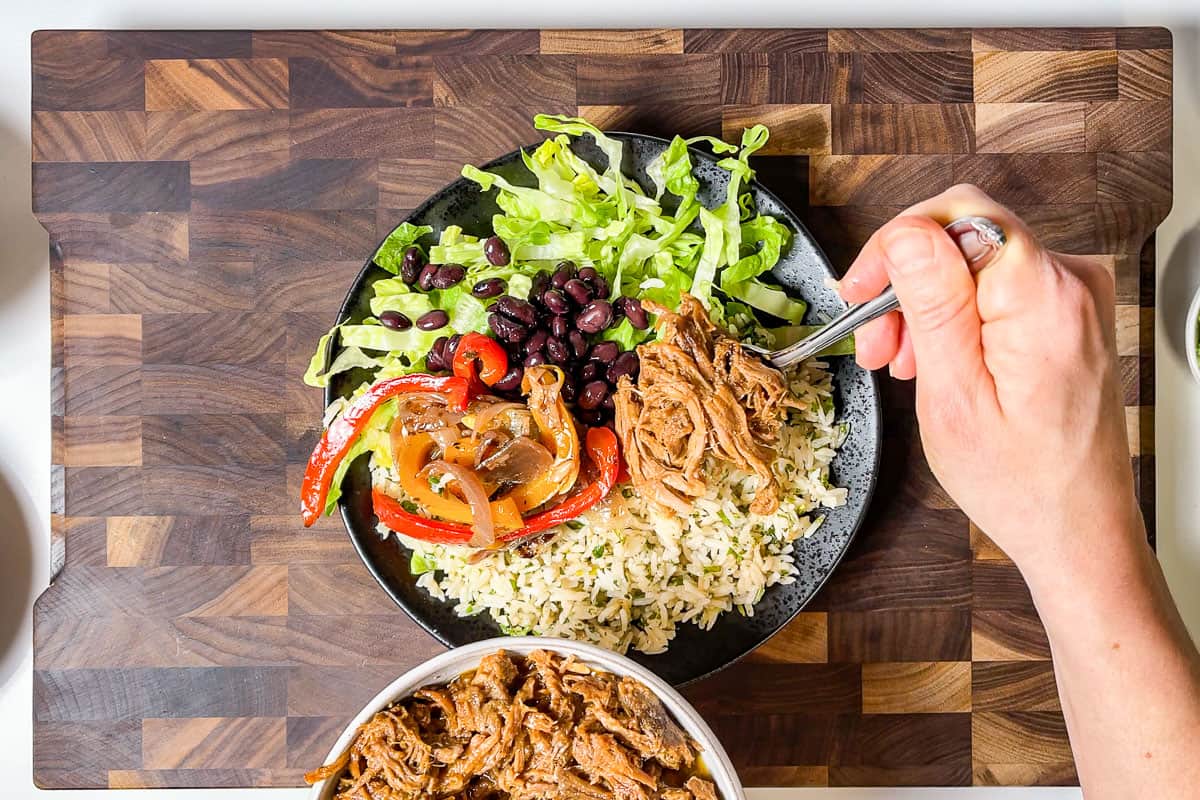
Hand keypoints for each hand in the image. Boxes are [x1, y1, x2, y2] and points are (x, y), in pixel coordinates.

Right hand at [838, 184, 1142, 577]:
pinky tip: (935, 361)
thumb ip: (933, 305)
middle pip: (963, 235)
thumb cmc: (1020, 482)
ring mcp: (1074, 297)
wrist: (1078, 528)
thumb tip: (906, 236)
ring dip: (924, 304)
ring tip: (901, 363)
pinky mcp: (1067, 313)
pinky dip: (954, 317)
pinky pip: (994, 288)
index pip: (958, 216)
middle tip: (875, 342)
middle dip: (904, 281)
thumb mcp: (954, 397)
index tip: (860, 291)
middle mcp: (1073, 283)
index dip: (895, 246)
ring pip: (972, 263)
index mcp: (1045, 299)